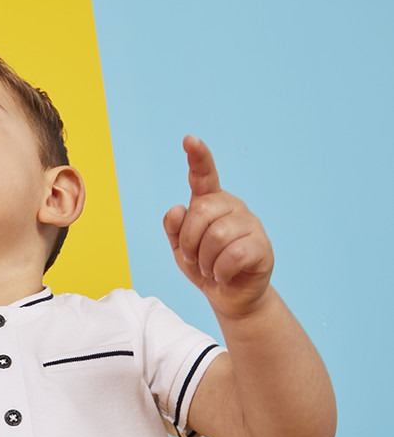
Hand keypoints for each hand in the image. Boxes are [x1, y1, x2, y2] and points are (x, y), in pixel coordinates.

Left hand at [163, 135, 273, 317]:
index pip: (203, 175)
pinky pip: (234, 255)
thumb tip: (177, 209)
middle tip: (195, 258)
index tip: (189, 139)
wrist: (228, 296)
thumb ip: (174, 229)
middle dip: (189, 242)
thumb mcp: (180, 249)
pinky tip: (224, 274)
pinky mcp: (262, 245)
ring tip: (210, 268)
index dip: (198, 157)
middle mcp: (231, 206)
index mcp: (210, 203)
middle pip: (201, 212)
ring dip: (205, 260)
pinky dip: (220, 271)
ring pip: (217, 235)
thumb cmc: (204, 266)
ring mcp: (250, 224)